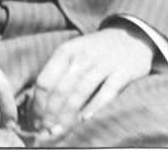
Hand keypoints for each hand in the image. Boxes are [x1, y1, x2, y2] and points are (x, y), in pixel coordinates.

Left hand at [28, 24, 155, 140]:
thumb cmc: (96, 52)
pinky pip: (106, 92)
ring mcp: (103, 63)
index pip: (45, 80)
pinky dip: (94, 106)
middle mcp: (82, 56)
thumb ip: (60, 74)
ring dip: (68, 114)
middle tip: (46, 130)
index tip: (36, 119)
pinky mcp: (123, 72)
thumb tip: (42, 105)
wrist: (131, 38)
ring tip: (60, 130)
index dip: (38, 103)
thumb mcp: (74, 54)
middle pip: (60, 89)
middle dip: (51, 113)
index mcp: (65, 51)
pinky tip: (84, 119)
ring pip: (80, 92)